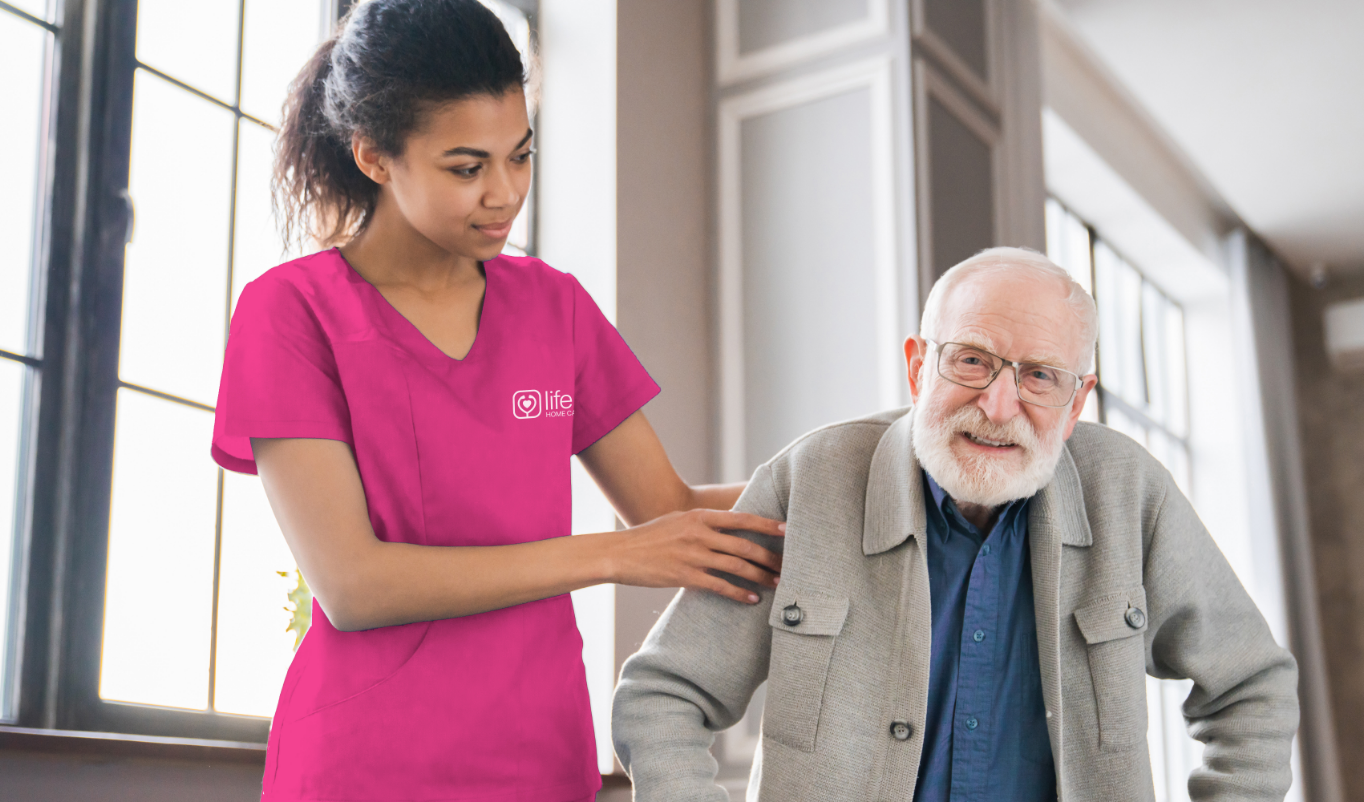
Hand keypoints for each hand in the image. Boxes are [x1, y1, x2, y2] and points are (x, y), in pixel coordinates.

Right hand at [606, 509, 785, 603]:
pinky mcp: (686, 576)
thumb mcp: (677, 520)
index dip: (767, 524)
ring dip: (760, 576)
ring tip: (777, 582)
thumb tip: (729, 527)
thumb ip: (703, 523)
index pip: (742, 518)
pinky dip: (740, 593)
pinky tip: (753, 599)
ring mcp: (693, 555)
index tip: (787, 530)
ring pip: (737, 567)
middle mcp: (699, 534)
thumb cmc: (649, 537)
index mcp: (699, 516)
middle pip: (744, 546)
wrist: (620, 553)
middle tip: (789, 564)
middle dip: (770, 556)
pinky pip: (720, 586)